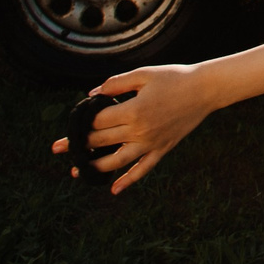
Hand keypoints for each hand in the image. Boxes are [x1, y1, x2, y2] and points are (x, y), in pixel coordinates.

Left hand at [47, 62, 213, 194]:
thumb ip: (117, 83)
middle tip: (58, 148)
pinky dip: (128, 180)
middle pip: (101, 141)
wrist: (205, 89)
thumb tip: (93, 94)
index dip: (82, 121)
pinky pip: (143, 169)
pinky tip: (114, 189)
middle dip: (78, 145)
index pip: (98, 121)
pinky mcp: (162, 149)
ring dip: (95, 167)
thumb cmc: (174, 78)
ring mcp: (151, 143)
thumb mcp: (144, 75)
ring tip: (77, 171)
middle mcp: (140, 131)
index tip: (72, 121)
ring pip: (117, 161)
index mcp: (134, 110)